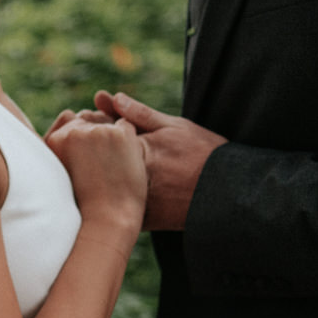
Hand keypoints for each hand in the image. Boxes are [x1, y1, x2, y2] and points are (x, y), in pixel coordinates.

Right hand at [43, 111, 146, 234]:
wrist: (107, 221)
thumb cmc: (85, 203)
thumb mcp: (62, 172)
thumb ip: (63, 144)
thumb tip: (71, 114)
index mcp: (53, 141)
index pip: (69, 119)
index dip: (82, 136)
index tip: (88, 158)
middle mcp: (71, 132)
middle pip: (89, 118)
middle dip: (97, 133)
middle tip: (102, 166)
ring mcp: (96, 131)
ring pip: (108, 121)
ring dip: (113, 137)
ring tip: (112, 167)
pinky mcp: (118, 134)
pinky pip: (127, 126)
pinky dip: (129, 141)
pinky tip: (125, 163)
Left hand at [94, 90, 225, 231]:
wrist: (228, 193)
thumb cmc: (203, 154)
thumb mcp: (175, 126)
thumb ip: (141, 114)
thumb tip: (113, 97)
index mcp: (139, 149)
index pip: (103, 136)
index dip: (93, 127)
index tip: (89, 120)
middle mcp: (134, 176)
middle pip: (100, 163)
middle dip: (91, 152)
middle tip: (93, 141)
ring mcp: (138, 200)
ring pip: (106, 187)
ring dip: (98, 177)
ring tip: (112, 167)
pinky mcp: (144, 219)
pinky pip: (118, 209)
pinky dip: (111, 199)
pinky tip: (112, 189)